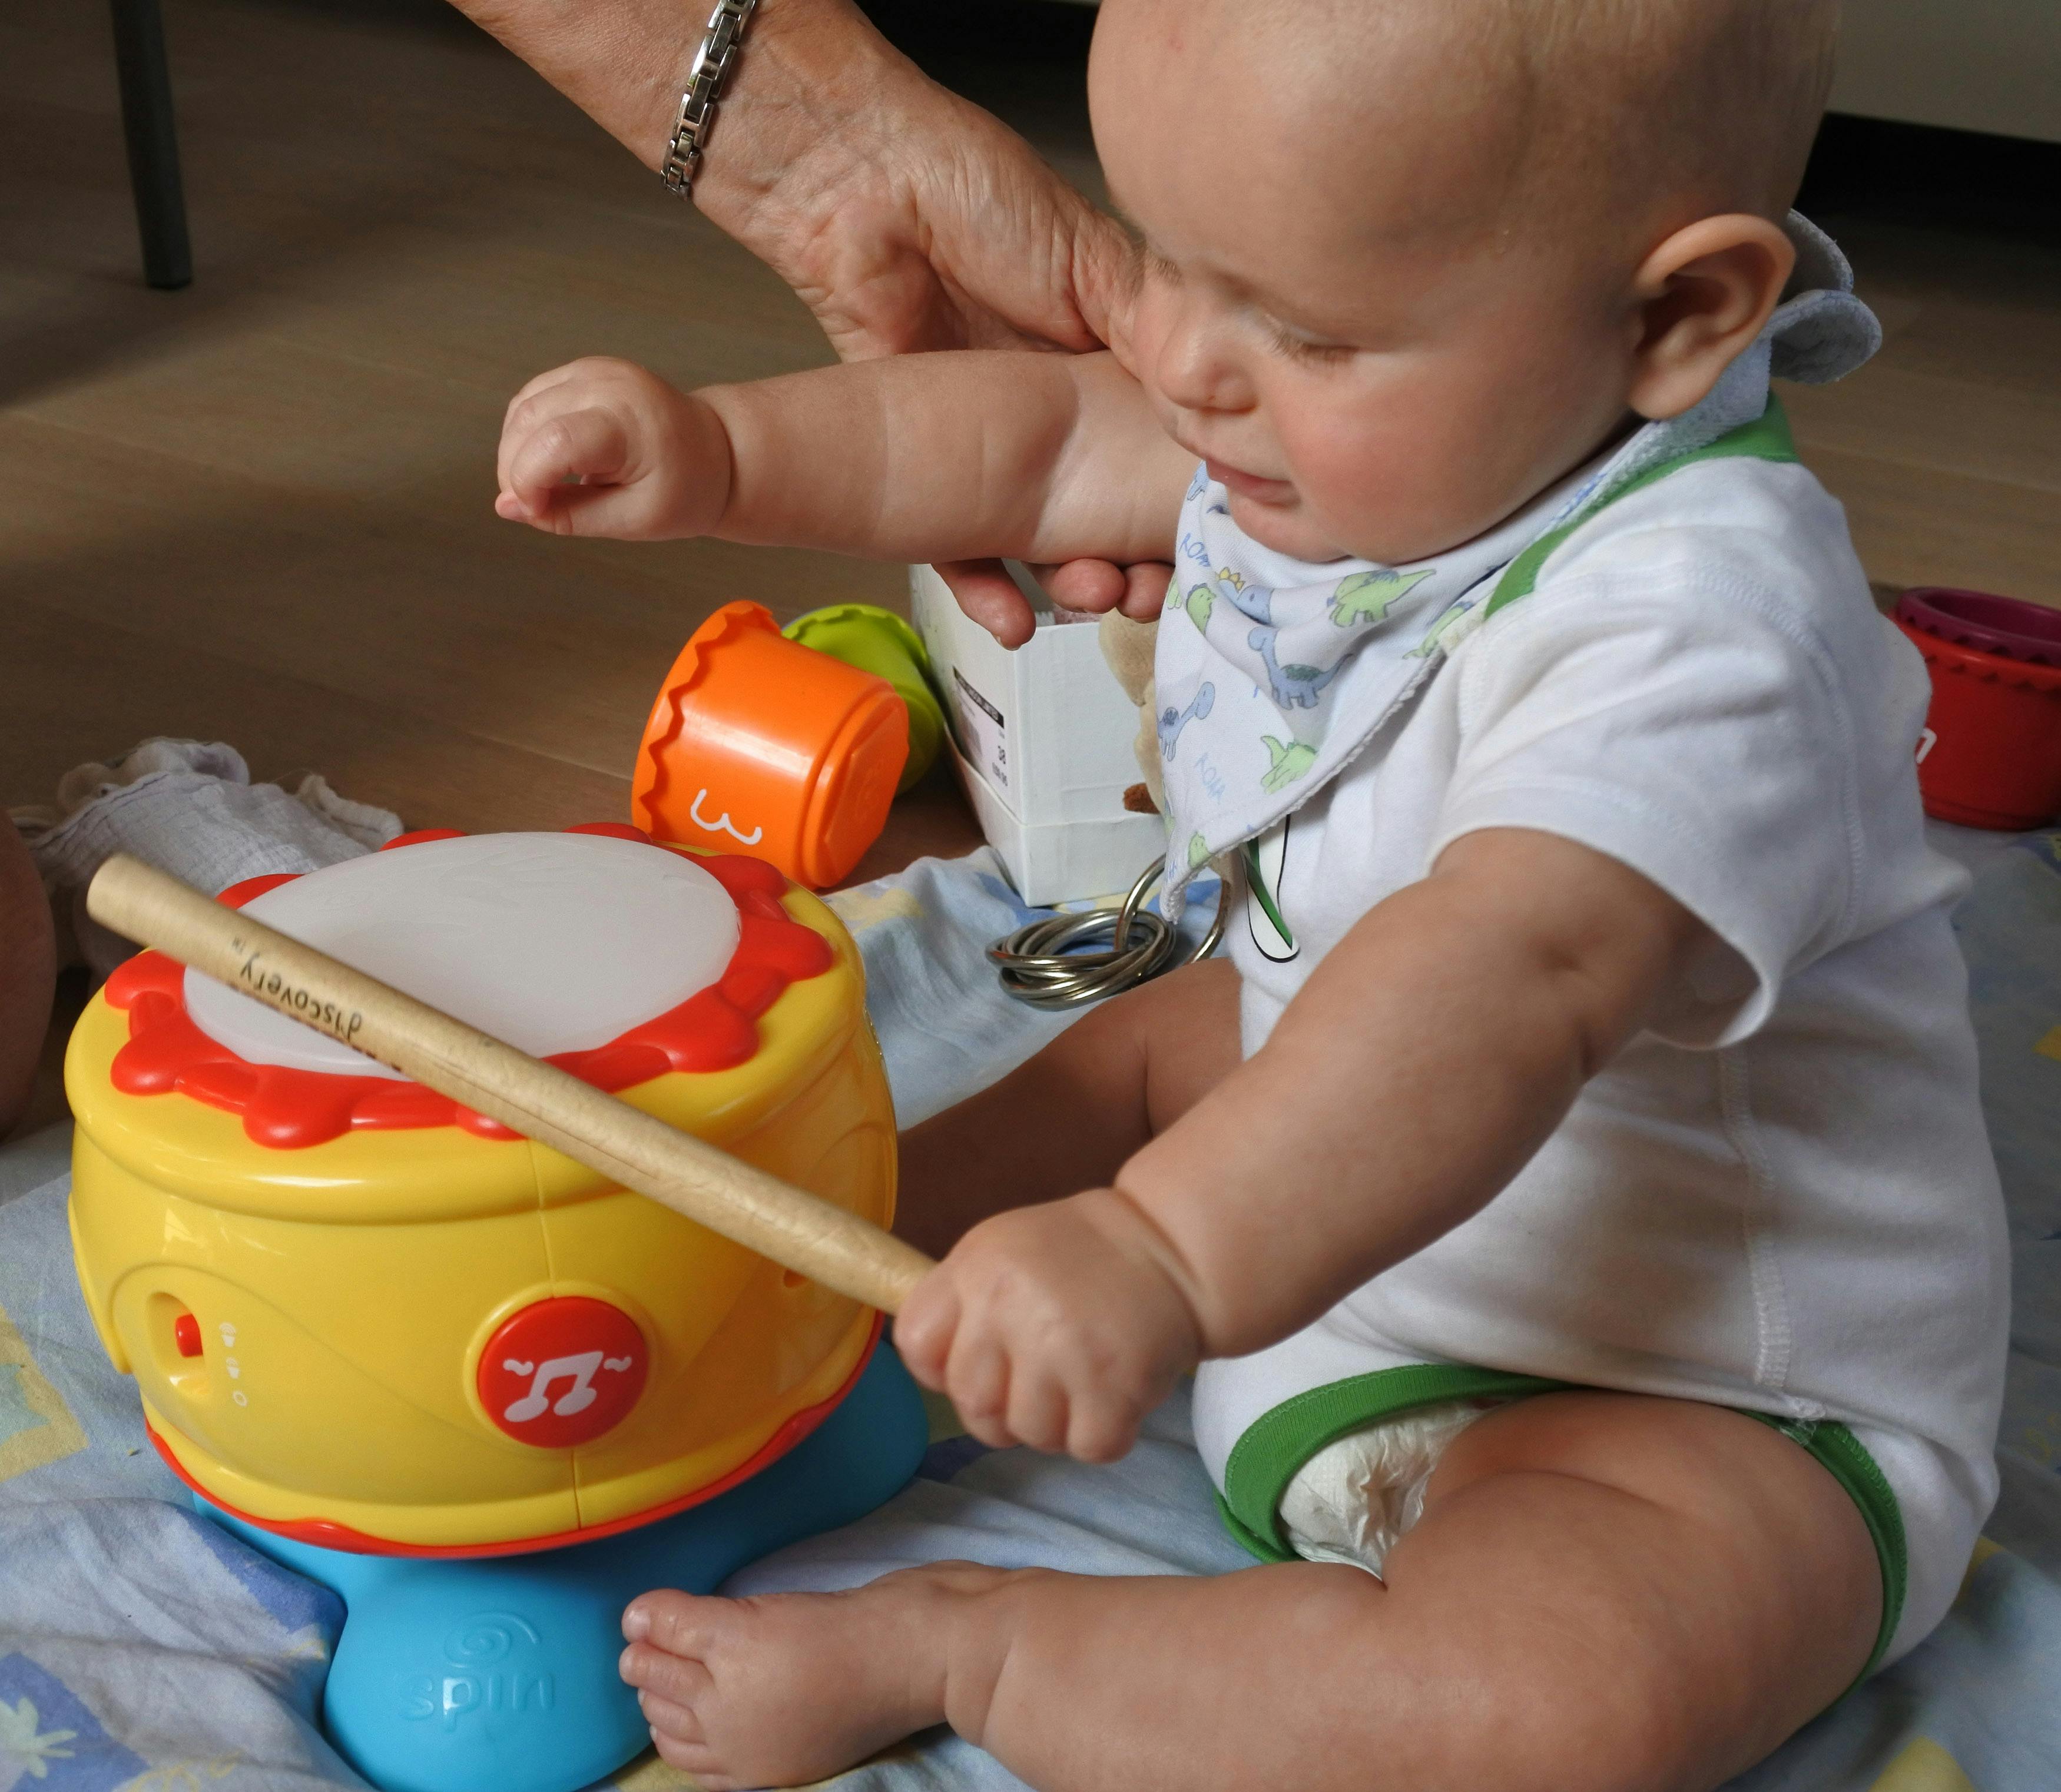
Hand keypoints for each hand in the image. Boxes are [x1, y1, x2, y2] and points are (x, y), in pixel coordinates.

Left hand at [449, 0, 1161, 639]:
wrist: (862, 194)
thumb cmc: (980, 198)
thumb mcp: (1092, 260)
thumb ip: (1154, 330)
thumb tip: (1230, 394)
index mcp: (1101, 356)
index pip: (1156, 448)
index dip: (1181, 497)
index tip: (1212, 537)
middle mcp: (1050, 409)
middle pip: (1103, 506)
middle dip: (1132, 555)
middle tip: (1153, 589)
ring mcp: (988, 443)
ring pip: (1039, 536)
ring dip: (1069, 579)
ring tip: (1094, 603)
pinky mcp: (924, 467)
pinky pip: (956, 543)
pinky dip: (985, 586)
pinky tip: (1014, 621)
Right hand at [494, 357, 727, 538]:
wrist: (718, 451)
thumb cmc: (685, 489)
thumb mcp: (633, 520)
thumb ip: (568, 516)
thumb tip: (506, 508)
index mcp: (630, 421)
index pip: (555, 441)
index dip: (528, 480)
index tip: (534, 511)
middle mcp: (609, 384)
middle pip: (530, 420)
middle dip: (515, 470)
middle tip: (535, 507)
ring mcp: (594, 370)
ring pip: (524, 406)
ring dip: (516, 450)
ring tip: (542, 488)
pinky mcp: (585, 370)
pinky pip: (535, 397)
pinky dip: (527, 431)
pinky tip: (547, 461)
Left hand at [894, 1189, 1203, 1462]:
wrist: (1173, 1246)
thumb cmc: (1083, 1254)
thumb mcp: (1004, 1248)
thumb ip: (961, 1301)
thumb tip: (929, 1365)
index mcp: (978, 1268)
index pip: (916, 1345)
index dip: (942, 1366)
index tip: (982, 1360)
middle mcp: (1011, 1306)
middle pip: (971, 1404)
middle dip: (1004, 1406)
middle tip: (1044, 1376)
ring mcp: (1062, 1349)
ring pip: (1027, 1434)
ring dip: (1057, 1422)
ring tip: (1084, 1378)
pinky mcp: (1113, 1386)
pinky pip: (1085, 1447)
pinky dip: (1103, 1433)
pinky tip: (1115, 1393)